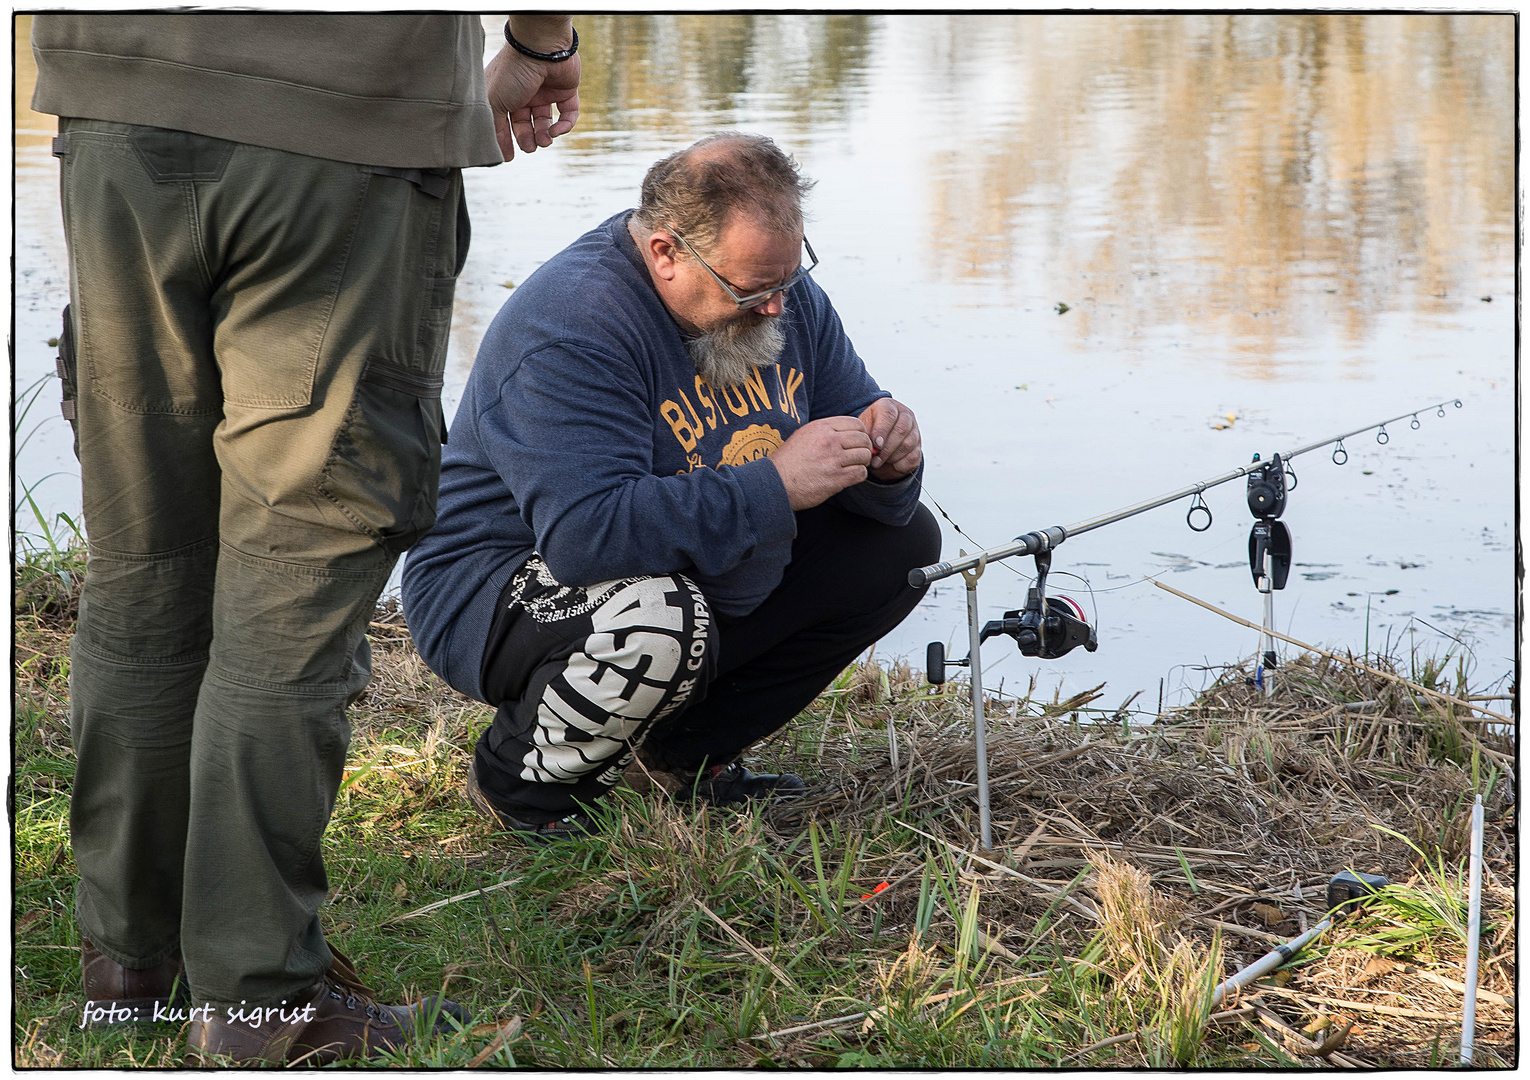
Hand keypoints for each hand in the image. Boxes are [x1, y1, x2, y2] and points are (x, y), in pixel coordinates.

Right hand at [486, 17, 581, 159]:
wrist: (541, 48)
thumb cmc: (513, 72)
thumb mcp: (494, 102)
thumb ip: (494, 126)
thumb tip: (496, 149)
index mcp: (505, 93)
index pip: (504, 121)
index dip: (506, 139)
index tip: (509, 157)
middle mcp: (524, 93)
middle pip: (526, 125)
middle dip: (528, 139)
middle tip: (531, 148)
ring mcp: (545, 91)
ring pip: (546, 122)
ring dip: (546, 136)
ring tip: (545, 142)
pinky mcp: (566, 91)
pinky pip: (568, 114)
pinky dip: (564, 126)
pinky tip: (557, 131)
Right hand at [768, 417, 873, 510]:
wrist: (776, 482)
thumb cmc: (789, 460)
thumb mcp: (804, 435)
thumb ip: (825, 431)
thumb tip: (847, 432)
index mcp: (821, 427)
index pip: (856, 423)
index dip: (861, 433)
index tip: (857, 441)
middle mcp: (829, 441)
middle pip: (863, 439)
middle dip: (864, 447)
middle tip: (858, 455)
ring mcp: (833, 460)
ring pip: (864, 456)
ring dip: (862, 462)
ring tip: (854, 466)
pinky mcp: (836, 479)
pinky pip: (860, 473)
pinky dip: (859, 475)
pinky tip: (850, 476)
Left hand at [858, 397, 921, 480]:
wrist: (878, 442)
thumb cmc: (868, 433)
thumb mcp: (863, 429)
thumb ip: (866, 435)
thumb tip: (875, 448)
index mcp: (889, 406)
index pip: (889, 414)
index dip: (882, 431)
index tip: (876, 445)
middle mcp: (905, 414)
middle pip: (901, 430)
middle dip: (887, 448)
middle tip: (875, 460)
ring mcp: (914, 429)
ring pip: (908, 444)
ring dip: (892, 457)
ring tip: (880, 462)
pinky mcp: (918, 446)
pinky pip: (913, 457)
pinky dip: (900, 464)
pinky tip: (890, 464)